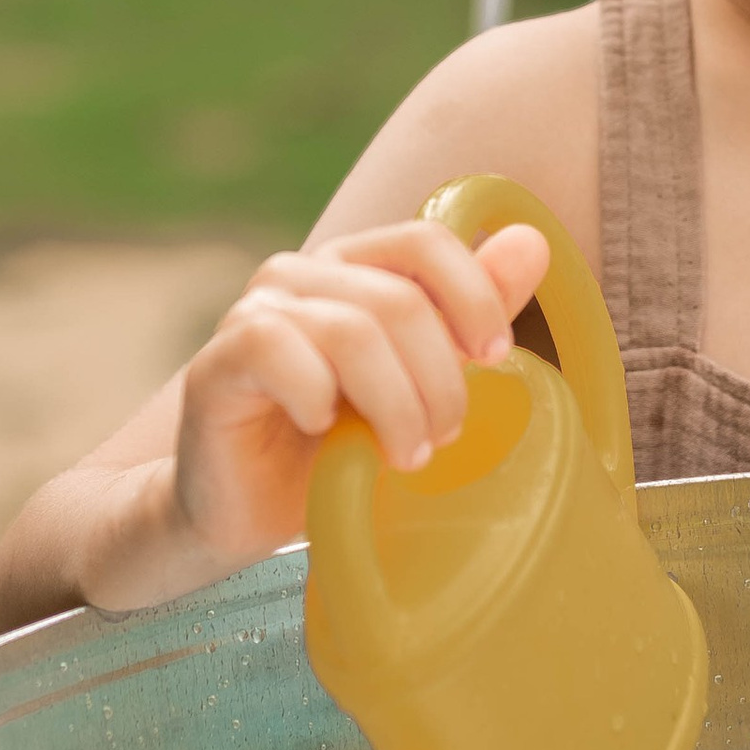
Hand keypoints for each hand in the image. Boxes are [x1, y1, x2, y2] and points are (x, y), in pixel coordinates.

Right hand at [144, 216, 553, 595]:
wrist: (245, 508)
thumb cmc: (339, 444)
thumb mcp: (419, 381)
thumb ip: (470, 313)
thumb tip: (532, 242)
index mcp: (356, 266)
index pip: (425, 240)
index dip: (472, 296)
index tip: (495, 359)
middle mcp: (302, 274)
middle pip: (399, 300)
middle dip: (439, 379)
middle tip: (442, 439)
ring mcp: (254, 312)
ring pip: (350, 332)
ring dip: (394, 404)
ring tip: (405, 455)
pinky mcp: (217, 362)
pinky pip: (276, 351)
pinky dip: (317, 397)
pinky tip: (325, 432)